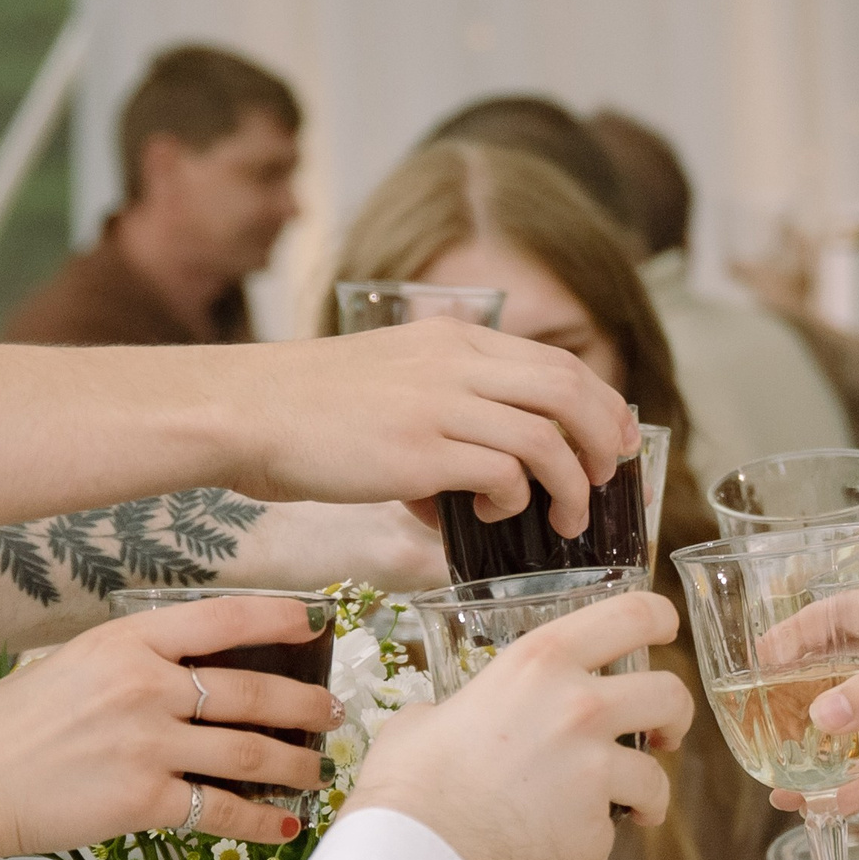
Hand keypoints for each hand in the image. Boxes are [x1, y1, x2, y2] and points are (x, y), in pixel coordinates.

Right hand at [0, 594, 339, 854]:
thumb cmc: (13, 724)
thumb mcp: (72, 663)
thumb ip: (133, 661)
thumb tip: (189, 667)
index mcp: (127, 642)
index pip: (221, 618)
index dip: (277, 619)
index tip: (315, 623)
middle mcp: (146, 686)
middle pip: (252, 692)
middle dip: (305, 705)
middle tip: (334, 712)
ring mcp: (149, 744)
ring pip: (248, 753)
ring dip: (295, 764)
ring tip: (319, 769)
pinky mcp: (145, 800)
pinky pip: (220, 810)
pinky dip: (259, 820)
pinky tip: (284, 824)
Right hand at [210, 319, 638, 536]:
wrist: (242, 410)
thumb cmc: (303, 411)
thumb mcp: (387, 382)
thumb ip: (440, 410)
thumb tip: (477, 481)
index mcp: (453, 340)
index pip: (555, 362)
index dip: (601, 402)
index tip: (616, 438)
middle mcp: (455, 363)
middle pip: (569, 390)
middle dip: (605, 439)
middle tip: (607, 479)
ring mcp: (439, 405)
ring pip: (546, 438)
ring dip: (570, 485)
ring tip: (564, 519)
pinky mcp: (418, 451)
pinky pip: (501, 475)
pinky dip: (511, 501)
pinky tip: (486, 519)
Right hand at [348, 593, 691, 859]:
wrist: (415, 849)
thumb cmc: (410, 778)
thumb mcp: (429, 714)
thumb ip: (465, 706)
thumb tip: (455, 720)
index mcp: (540, 662)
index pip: (630, 614)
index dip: (660, 618)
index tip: (665, 632)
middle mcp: (579, 706)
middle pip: (669, 693)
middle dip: (676, 716)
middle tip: (663, 735)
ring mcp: (593, 769)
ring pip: (656, 777)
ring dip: (648, 796)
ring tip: (633, 811)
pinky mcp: (592, 826)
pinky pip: (609, 833)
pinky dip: (592, 843)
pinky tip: (563, 847)